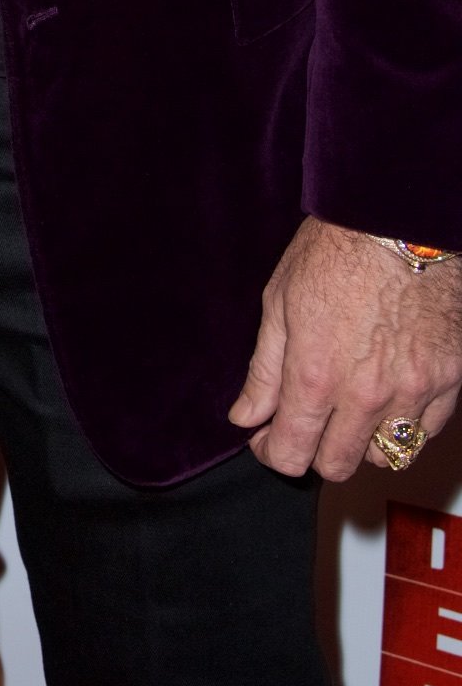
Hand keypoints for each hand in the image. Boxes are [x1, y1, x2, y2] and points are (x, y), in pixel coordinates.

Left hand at [229, 216, 461, 479]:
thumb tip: (245, 417)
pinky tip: (389, 395)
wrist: (401, 219)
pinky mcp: (449, 381)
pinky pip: (426, 432)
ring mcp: (413, 392)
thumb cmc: (336, 251)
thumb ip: (263, 370)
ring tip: (349, 407)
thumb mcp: (280, 301)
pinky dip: (405, 425)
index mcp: (315, 375)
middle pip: (338, 465)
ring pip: (385, 456)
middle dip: (314, 452)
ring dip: (363, 441)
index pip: (290, 454)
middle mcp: (365, 395)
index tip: (267, 437)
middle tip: (307, 424)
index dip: (271, 453)